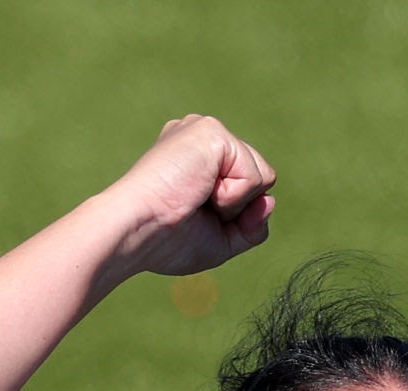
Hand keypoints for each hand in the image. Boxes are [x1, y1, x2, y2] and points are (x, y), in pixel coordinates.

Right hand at [104, 115, 275, 278]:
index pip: (248, 187)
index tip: (194, 220)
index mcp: (200, 160)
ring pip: (262, 176)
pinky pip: (255, 176)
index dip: (235, 216)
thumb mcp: (220, 241)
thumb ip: (251, 227)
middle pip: (260, 179)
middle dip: (237, 210)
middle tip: (195, 209)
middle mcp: (203, 138)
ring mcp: (207, 131)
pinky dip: (233, 197)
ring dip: (234, 204)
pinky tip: (198, 191)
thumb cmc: (166, 242)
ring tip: (195, 199)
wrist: (136, 231)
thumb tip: (271, 201)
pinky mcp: (213, 132)